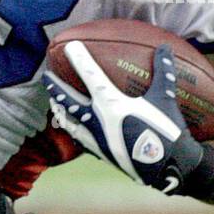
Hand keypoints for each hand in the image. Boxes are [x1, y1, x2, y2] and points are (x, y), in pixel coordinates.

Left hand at [42, 41, 213, 196]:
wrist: (167, 166)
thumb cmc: (167, 129)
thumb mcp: (165, 97)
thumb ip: (163, 71)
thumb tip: (165, 47)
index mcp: (112, 104)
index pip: (91, 76)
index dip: (80, 60)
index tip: (69, 46)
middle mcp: (98, 120)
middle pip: (69, 101)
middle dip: (55, 87)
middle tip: (45, 76)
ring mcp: (95, 138)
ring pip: (69, 121)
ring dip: (59, 109)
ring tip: (53, 101)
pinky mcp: (99, 152)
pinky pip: (79, 138)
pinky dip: (72, 129)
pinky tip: (70, 127)